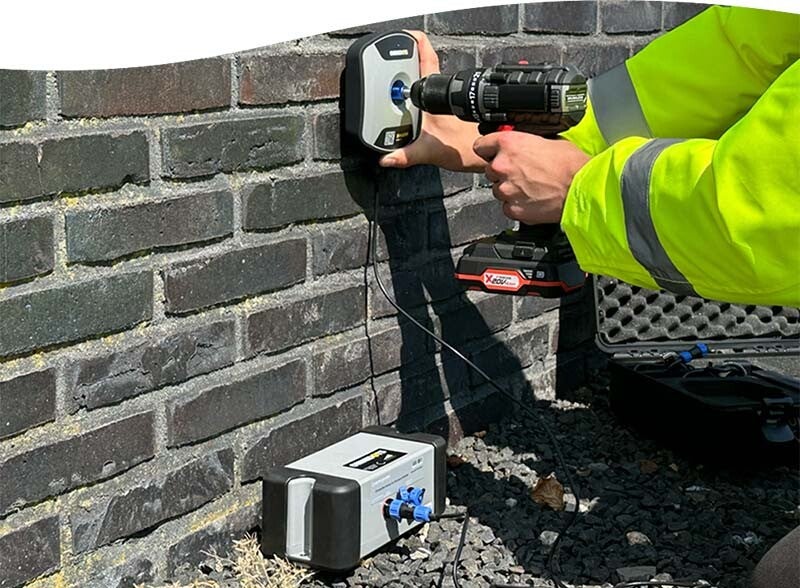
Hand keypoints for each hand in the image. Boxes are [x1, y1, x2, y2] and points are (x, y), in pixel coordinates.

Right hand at [379, 31, 484, 172]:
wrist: (483, 155)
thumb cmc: (465, 148)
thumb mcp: (428, 152)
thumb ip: (406, 155)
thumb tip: (387, 158)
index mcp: (436, 94)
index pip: (425, 56)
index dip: (413, 42)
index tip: (402, 38)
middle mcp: (443, 92)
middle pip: (423, 65)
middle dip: (406, 63)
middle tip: (392, 67)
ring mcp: (448, 98)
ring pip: (429, 80)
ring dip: (414, 79)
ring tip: (399, 86)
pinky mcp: (451, 106)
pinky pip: (434, 94)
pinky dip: (423, 96)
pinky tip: (414, 107)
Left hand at [473, 132, 590, 223]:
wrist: (583, 190)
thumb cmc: (572, 165)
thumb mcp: (548, 141)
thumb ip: (526, 143)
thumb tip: (522, 145)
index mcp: (509, 143)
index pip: (481, 145)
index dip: (489, 150)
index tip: (493, 153)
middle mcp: (502, 166)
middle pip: (490, 169)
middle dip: (503, 171)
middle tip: (523, 173)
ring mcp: (506, 189)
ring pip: (498, 190)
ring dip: (510, 189)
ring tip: (532, 187)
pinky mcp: (512, 209)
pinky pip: (507, 207)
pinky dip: (517, 205)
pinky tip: (533, 200)